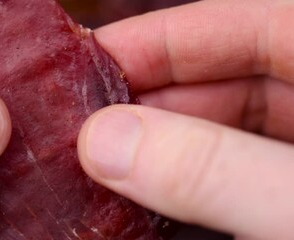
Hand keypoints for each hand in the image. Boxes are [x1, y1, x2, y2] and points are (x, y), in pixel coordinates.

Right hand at [78, 0, 293, 238]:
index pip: (238, 23)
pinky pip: (234, 171)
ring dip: (161, 145)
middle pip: (222, 77)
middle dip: (149, 101)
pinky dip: (190, 179)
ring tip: (104, 162)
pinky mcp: (289, 192)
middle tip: (86, 128)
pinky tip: (150, 191)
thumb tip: (106, 142)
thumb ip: (212, 169)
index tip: (88, 62)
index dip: (156, 39)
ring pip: (222, 128)